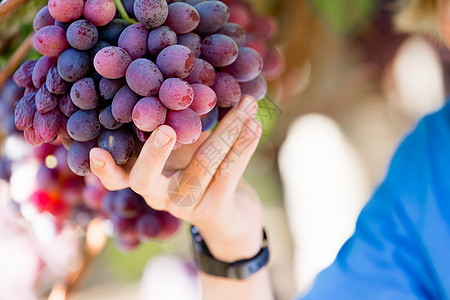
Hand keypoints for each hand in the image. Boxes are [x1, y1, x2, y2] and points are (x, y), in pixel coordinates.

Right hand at [90, 96, 263, 261]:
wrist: (231, 216)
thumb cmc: (203, 173)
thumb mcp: (188, 150)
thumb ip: (181, 125)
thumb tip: (188, 82)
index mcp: (146, 179)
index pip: (118, 179)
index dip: (105, 169)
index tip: (95, 151)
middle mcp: (159, 196)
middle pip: (145, 180)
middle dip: (153, 153)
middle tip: (164, 129)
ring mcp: (186, 206)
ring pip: (202, 165)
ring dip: (227, 130)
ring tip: (246, 105)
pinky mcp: (214, 210)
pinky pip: (228, 173)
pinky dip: (242, 145)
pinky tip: (254, 124)